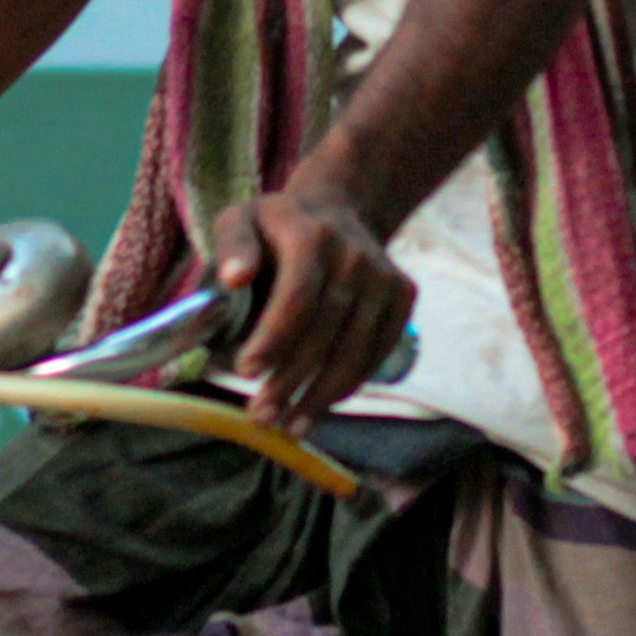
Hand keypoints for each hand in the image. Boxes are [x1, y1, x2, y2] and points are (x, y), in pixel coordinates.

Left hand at [210, 189, 415, 430]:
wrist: (337, 209)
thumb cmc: (275, 228)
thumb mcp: (241, 220)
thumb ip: (232, 246)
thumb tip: (235, 278)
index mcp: (310, 234)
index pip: (297, 296)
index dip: (273, 340)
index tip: (244, 371)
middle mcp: (354, 255)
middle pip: (325, 332)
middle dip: (290, 381)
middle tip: (262, 414)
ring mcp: (383, 276)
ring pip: (355, 351)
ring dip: (320, 397)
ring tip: (289, 425)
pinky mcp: (403, 294)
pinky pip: (377, 352)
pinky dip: (349, 384)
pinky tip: (320, 406)